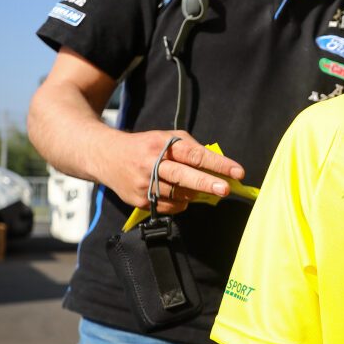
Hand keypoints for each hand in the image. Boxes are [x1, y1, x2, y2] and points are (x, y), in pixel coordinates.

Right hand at [101, 130, 245, 213]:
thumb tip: (218, 168)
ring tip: (200, 187)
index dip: (218, 164)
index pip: (194, 154)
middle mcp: (151, 164)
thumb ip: (191, 149)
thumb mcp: (167, 138)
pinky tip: (176, 192)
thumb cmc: (146, 146)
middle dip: (206, 183)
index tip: (237, 172)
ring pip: (179, 194)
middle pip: (183, 176)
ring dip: (195, 193)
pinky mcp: (139, 200)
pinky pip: (170, 206)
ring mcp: (143, 184)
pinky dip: (180, 201)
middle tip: (225, 189)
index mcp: (162, 145)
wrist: (106, 156)